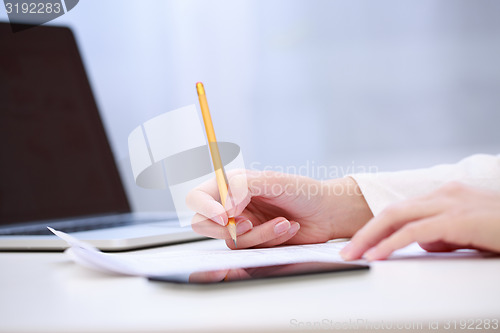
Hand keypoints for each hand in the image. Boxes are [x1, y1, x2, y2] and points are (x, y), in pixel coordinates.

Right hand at [186, 170, 372, 248]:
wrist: (326, 213)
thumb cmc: (304, 191)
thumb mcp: (275, 181)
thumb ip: (244, 188)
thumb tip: (226, 207)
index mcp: (231, 185)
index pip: (198, 197)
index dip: (205, 208)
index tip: (226, 217)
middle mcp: (233, 206)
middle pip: (204, 224)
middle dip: (228, 229)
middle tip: (249, 224)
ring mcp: (243, 226)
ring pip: (231, 241)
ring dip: (259, 235)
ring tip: (283, 223)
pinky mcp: (255, 243)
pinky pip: (251, 250)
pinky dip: (270, 241)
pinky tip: (288, 229)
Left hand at [340, 182, 499, 260]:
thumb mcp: (469, 233)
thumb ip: (444, 235)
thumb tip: (423, 244)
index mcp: (444, 196)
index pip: (399, 211)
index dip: (375, 228)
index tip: (359, 244)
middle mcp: (443, 194)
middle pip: (390, 212)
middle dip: (364, 232)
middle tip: (346, 251)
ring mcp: (450, 204)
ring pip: (396, 218)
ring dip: (369, 238)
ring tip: (352, 255)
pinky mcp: (458, 219)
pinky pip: (415, 232)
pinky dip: (391, 244)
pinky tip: (377, 256)